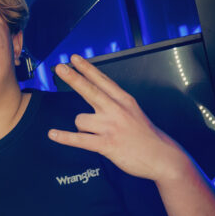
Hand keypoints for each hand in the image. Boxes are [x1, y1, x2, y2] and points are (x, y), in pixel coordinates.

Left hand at [49, 54, 184, 181]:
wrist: (162, 157)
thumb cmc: (146, 137)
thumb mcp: (134, 113)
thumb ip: (115, 104)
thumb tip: (97, 99)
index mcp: (124, 101)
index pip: (102, 80)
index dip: (87, 68)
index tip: (74, 58)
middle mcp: (116, 110)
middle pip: (90, 90)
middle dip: (73, 78)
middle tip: (59, 67)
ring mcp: (111, 127)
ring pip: (81, 120)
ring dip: (82, 128)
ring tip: (95, 134)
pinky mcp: (107, 144)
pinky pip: (79, 139)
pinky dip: (64, 138)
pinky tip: (52, 134)